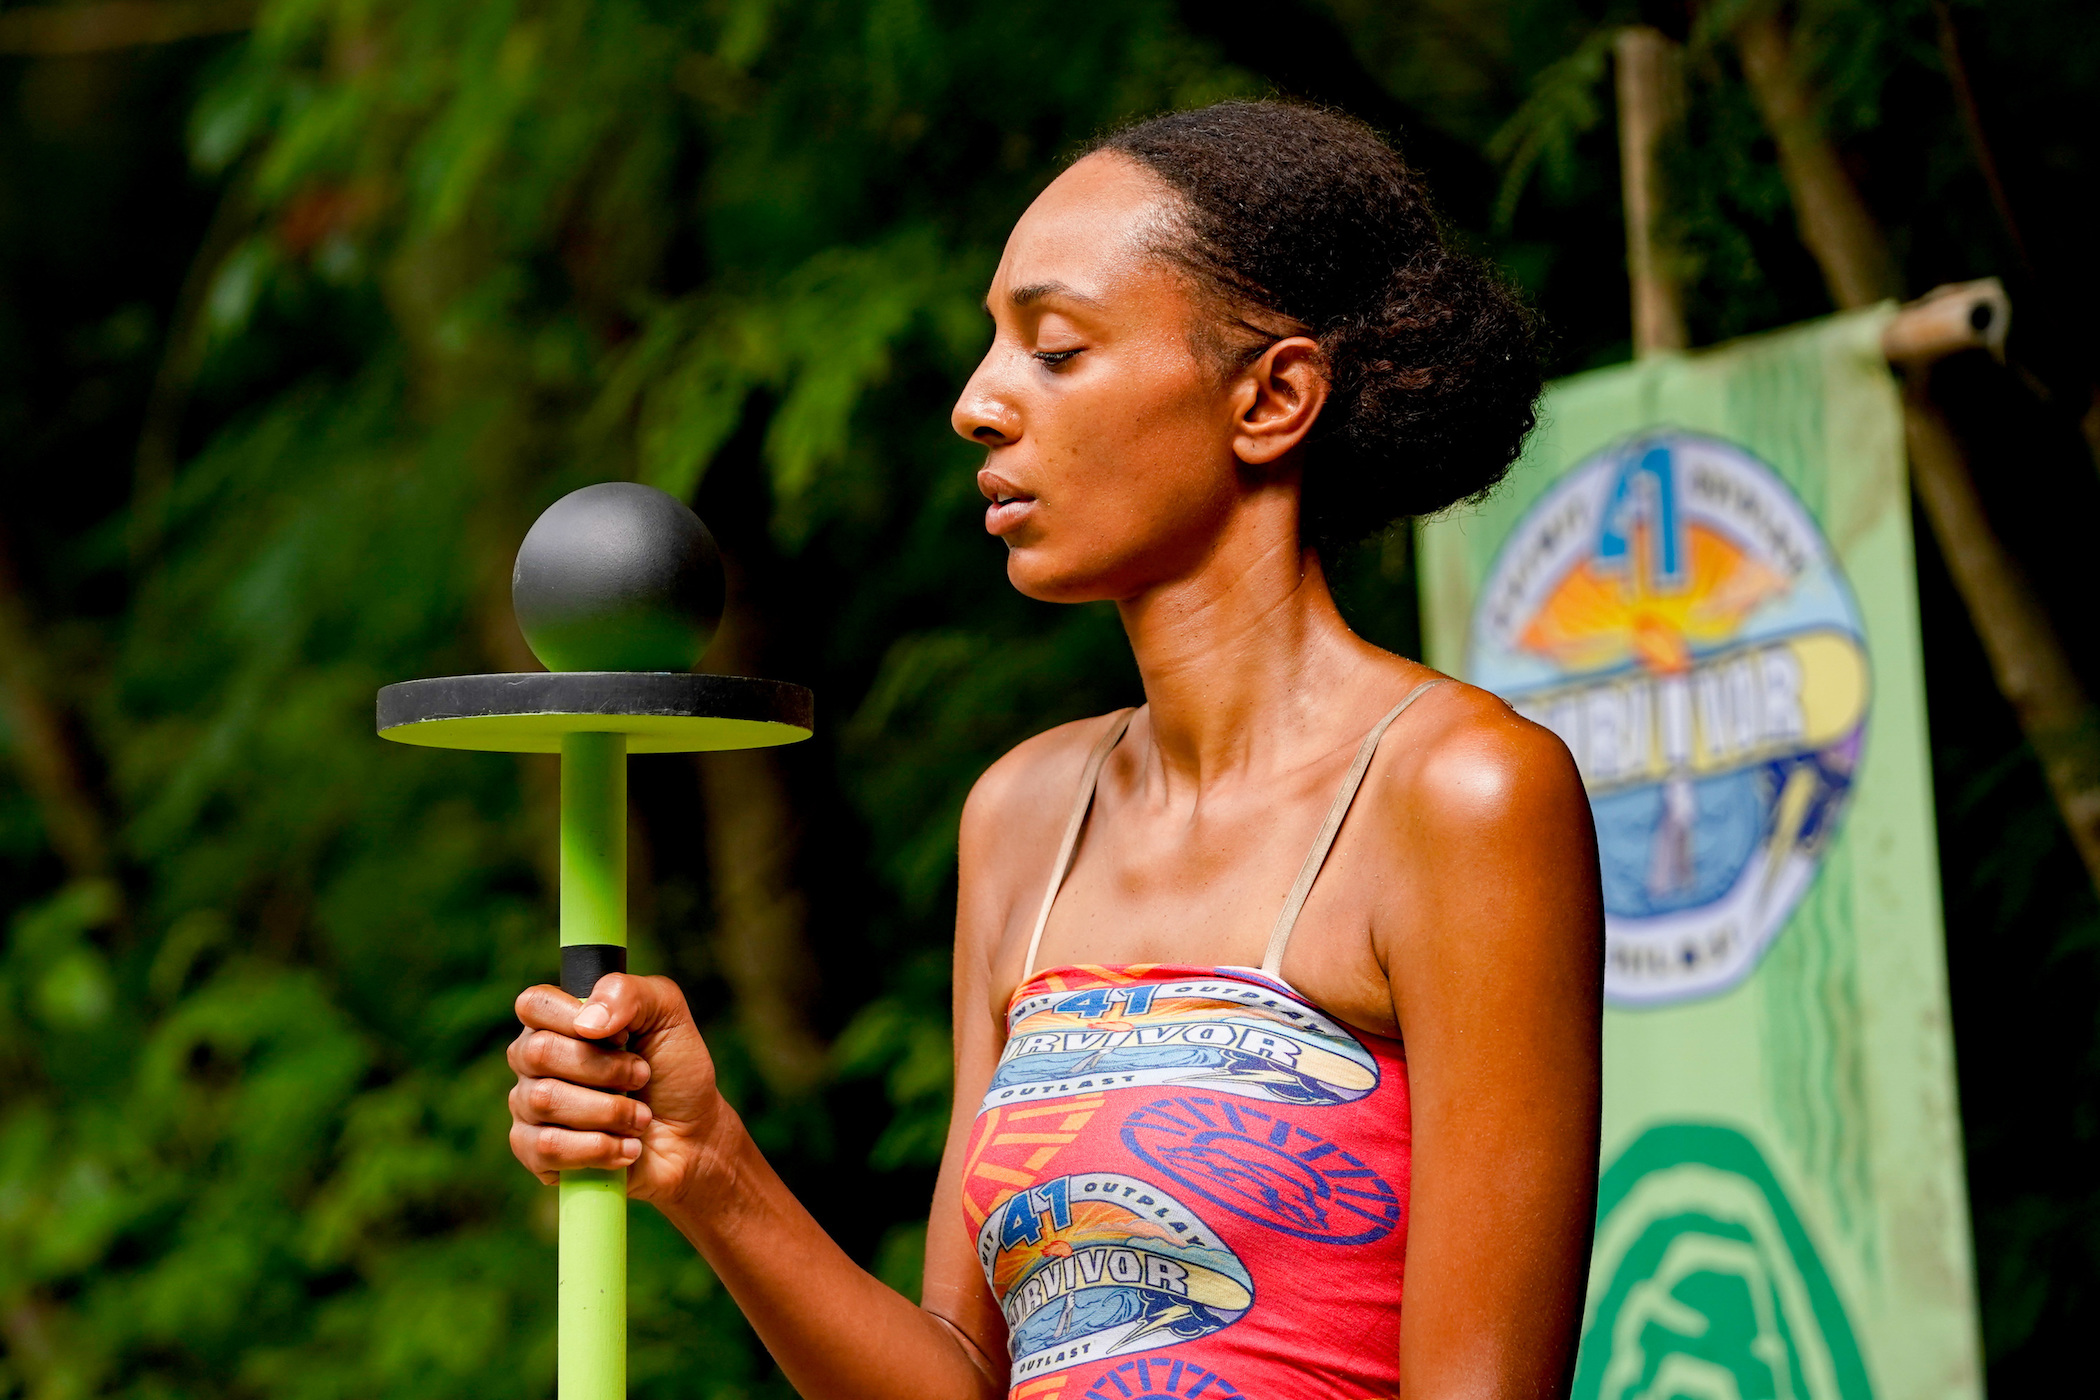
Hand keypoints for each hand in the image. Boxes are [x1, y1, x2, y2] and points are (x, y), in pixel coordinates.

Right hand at [507, 973, 728, 1203]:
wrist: (692, 1138)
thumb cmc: (675, 1073)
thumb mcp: (667, 1016)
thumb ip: (629, 993)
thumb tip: (588, 1022)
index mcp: (559, 1021)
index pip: (533, 1003)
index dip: (575, 1018)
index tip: (621, 1036)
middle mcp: (534, 1061)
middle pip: (539, 1052)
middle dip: (605, 1069)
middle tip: (642, 1077)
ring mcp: (529, 1107)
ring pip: (545, 1101)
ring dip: (610, 1111)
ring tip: (640, 1118)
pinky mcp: (534, 1153)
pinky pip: (547, 1147)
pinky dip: (599, 1148)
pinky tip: (626, 1147)